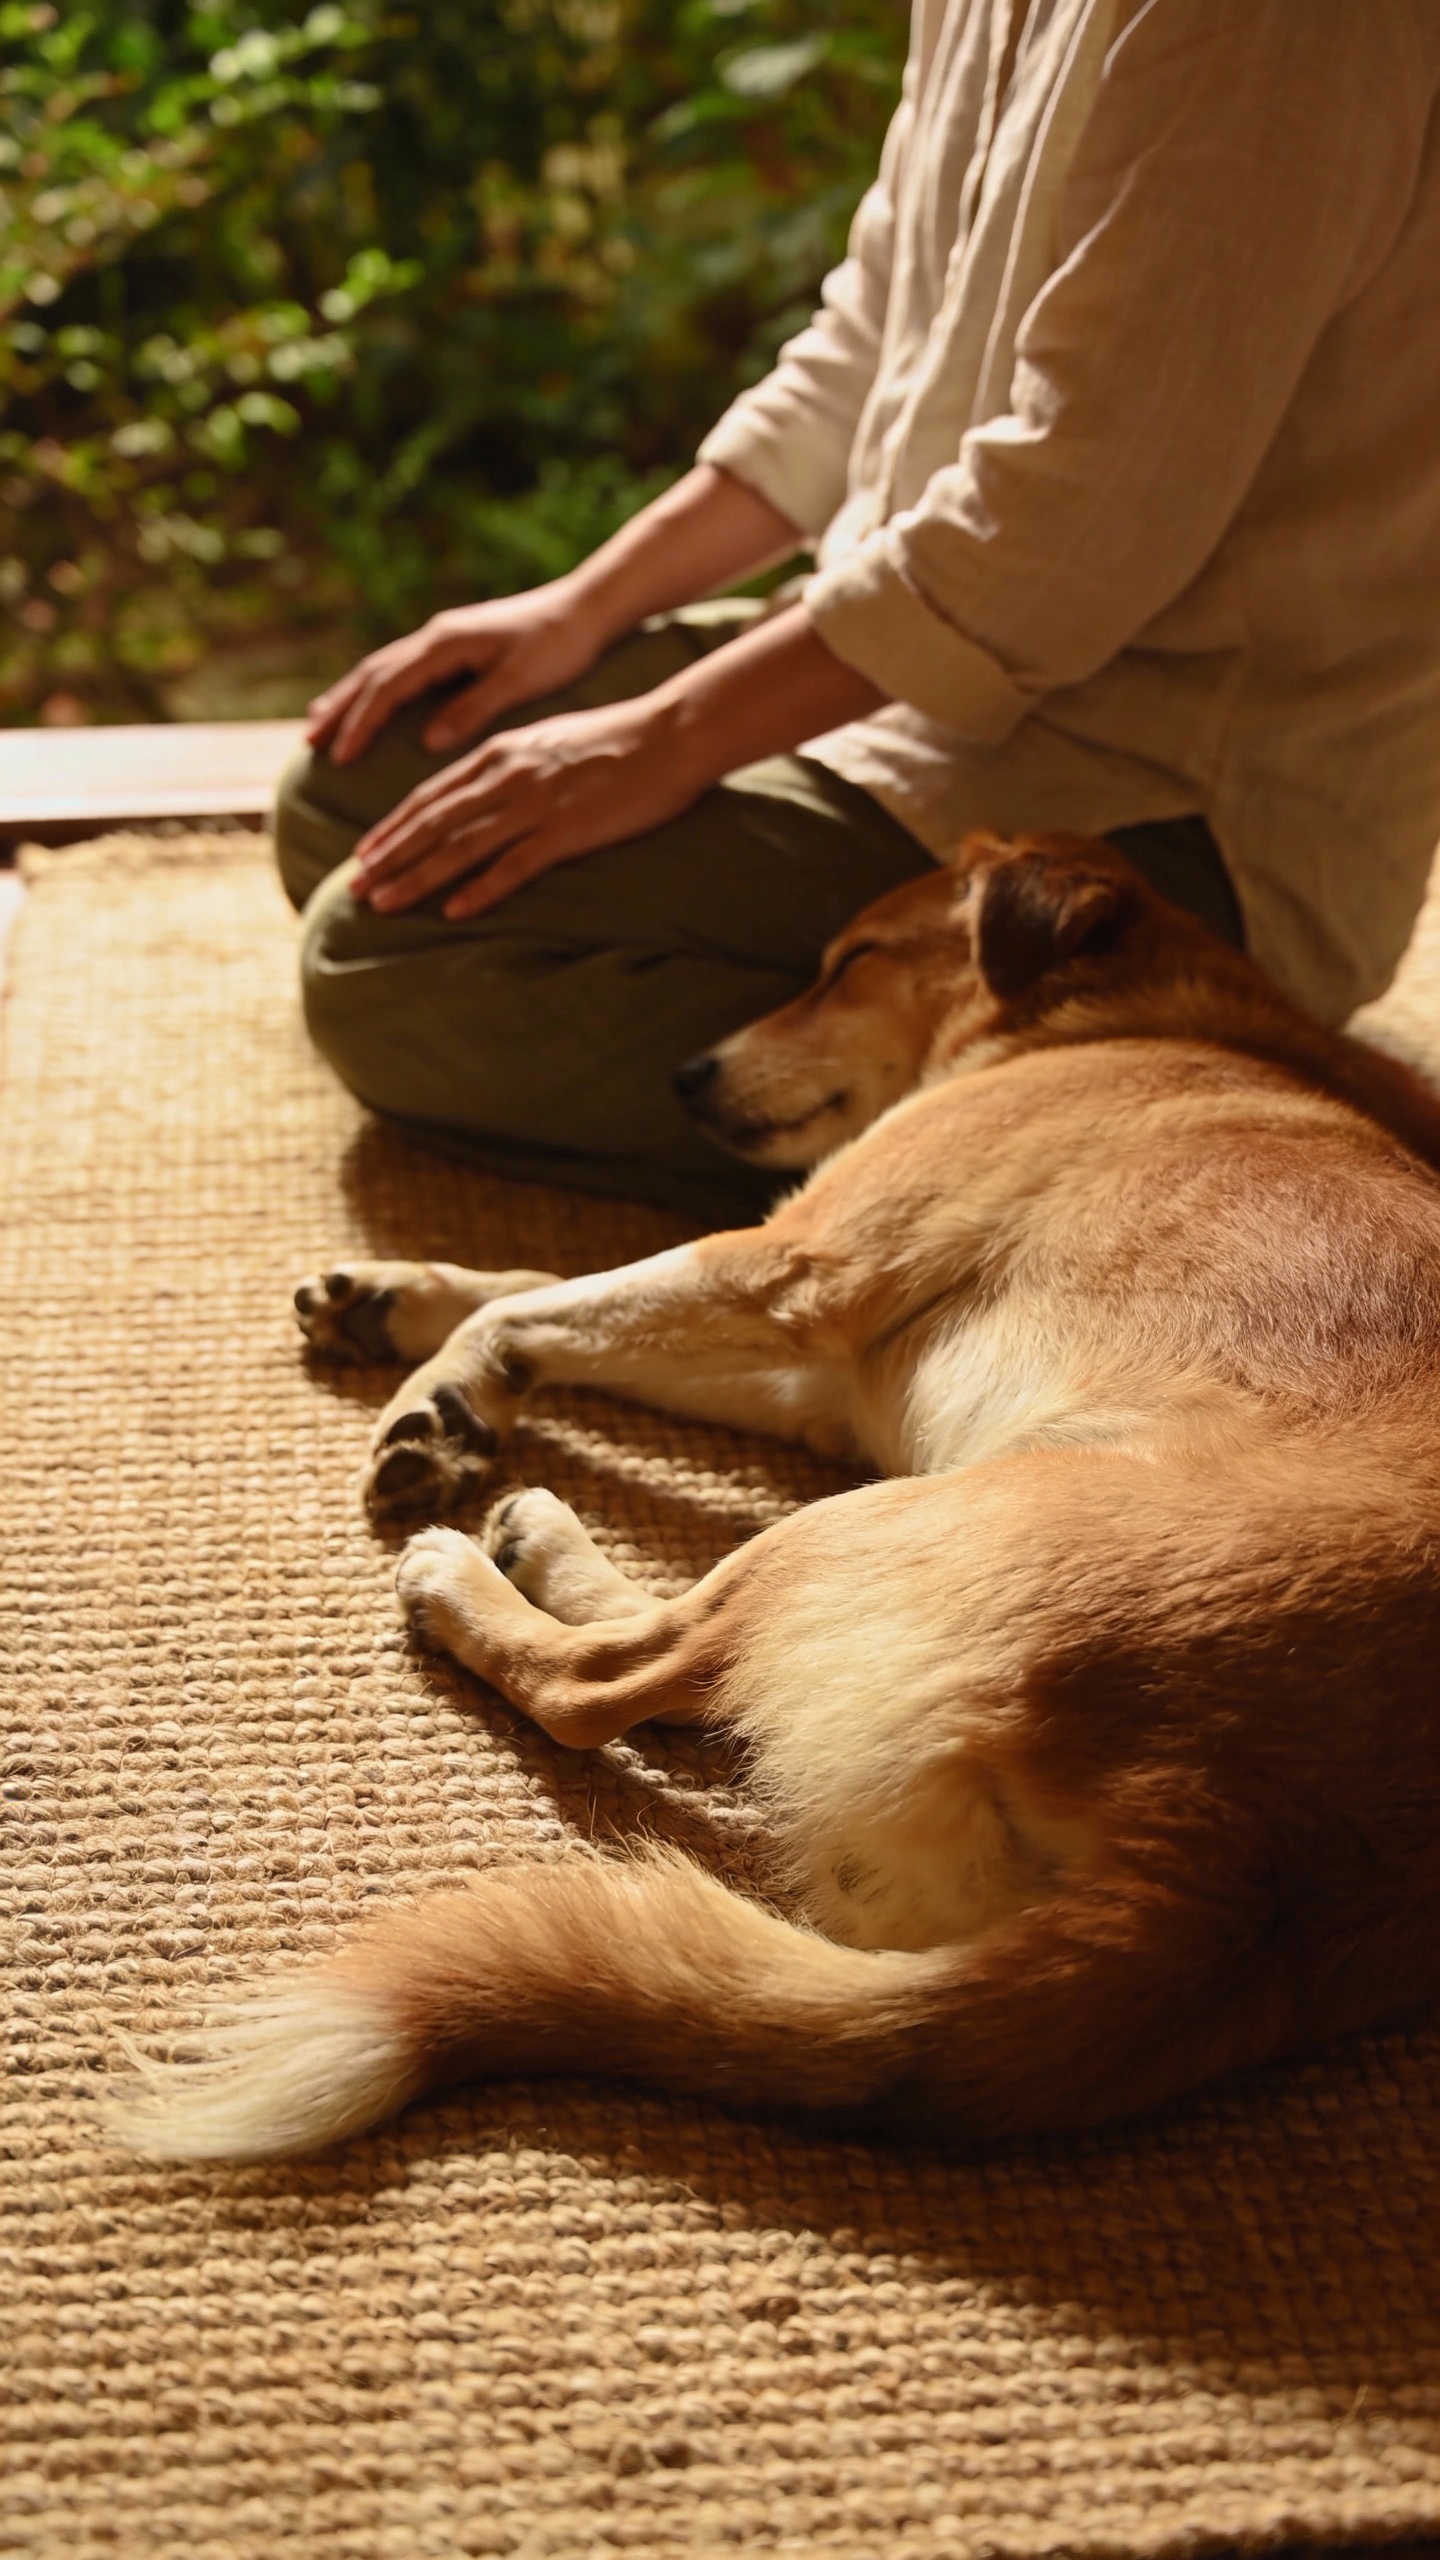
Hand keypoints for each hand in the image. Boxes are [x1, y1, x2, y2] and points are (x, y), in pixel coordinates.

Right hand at [305, 580, 607, 765]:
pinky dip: (376, 687)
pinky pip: (402, 668)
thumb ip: (473, 708)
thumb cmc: (560, 645)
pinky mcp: (456, 644)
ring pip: (382, 668)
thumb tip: (428, 741)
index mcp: (446, 645)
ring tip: (320, 724)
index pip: (389, 688)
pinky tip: (371, 702)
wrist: (587, 607)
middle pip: (373, 675)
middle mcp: (436, 636)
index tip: (341, 760)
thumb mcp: (519, 680)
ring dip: (350, 697)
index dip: (362, 725)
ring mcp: (444, 637)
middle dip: (340, 710)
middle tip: (310, 745)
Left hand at [349, 693, 703, 919]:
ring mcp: (535, 804)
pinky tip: (454, 912)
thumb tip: (483, 786)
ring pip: (461, 846)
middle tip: (354, 887)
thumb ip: (511, 762)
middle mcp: (506, 777)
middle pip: (434, 823)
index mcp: (499, 754)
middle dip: (389, 857)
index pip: (430, 795)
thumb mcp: (548, 739)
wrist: (669, 734)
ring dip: (418, 878)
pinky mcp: (566, 830)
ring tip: (384, 905)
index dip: (393, 827)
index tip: (365, 853)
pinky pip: (513, 866)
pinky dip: (480, 890)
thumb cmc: (617, 739)